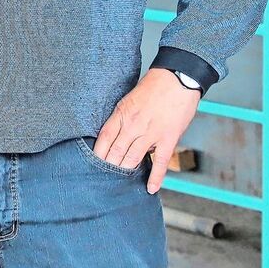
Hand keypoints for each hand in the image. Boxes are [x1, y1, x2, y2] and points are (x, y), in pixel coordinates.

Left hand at [95, 67, 200, 193]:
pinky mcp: (168, 138)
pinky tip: (150, 188)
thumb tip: (115, 136)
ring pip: (133, 158)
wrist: (177, 79)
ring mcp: (151, 133)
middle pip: (116, 151)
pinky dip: (155, 177)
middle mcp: (133, 125)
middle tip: (102, 179)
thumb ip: (122, 118)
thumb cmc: (152, 88)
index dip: (98, 153)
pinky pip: (160, 162)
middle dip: (109, 166)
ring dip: (126, 172)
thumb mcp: (128, 100)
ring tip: (118, 185)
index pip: (104, 138)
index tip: (91, 165)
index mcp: (121, 114)